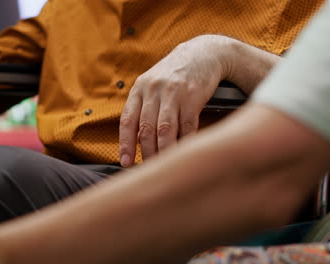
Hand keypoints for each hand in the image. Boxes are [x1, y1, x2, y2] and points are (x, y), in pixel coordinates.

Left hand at [119, 35, 231, 166]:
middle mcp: (154, 89)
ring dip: (164, 151)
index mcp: (140, 88)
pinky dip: (185, 142)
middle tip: (149, 167)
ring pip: (165, 130)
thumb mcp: (153, 85)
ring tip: (165, 163)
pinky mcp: (193, 96)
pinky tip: (183, 151)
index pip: (127, 120)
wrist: (204, 53)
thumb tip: (136, 140)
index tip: (126, 162)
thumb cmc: (175, 74)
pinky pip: (187, 126)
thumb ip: (144, 109)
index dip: (125, 143)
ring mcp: (174, 93)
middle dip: (147, 152)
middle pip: (146, 128)